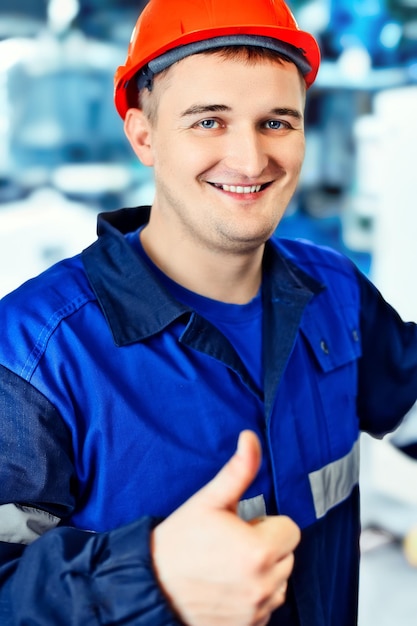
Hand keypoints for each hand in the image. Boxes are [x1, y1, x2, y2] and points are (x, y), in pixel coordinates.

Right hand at [151, 430, 300, 625]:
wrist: (151, 585)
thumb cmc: (180, 541)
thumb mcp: (209, 500)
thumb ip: (238, 470)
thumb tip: (250, 438)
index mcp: (258, 550)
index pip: (290, 530)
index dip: (266, 524)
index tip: (243, 526)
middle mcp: (263, 584)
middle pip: (287, 556)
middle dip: (266, 547)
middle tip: (232, 545)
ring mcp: (256, 610)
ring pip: (280, 582)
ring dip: (263, 573)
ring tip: (229, 566)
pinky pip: (267, 607)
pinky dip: (254, 597)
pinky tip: (228, 587)